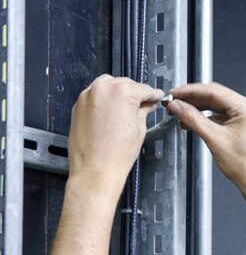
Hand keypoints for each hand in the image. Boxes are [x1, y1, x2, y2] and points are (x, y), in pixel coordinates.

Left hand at [68, 75, 163, 195]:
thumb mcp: (139, 129)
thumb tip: (147, 104)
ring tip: (125, 106)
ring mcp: (87, 95)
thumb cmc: (119, 153)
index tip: (158, 96)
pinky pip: (94, 95)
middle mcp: (103, 88)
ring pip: (107, 85)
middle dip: (134, 92)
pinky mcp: (78, 105)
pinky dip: (104, 99)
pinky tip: (110, 111)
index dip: (152, 94)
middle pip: (124, 83)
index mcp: (122, 92)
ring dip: (117, 92)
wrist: (94, 171)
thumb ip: (143, 111)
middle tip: (144, 103)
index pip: (142, 89)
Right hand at [168, 82, 245, 206]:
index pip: (213, 91)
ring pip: (218, 105)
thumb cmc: (244, 166)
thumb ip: (193, 119)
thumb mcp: (214, 139)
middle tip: (174, 102)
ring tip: (180, 111)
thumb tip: (177, 106)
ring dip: (199, 108)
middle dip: (193, 99)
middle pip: (216, 96)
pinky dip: (209, 116)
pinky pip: (224, 113)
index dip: (190, 91)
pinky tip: (194, 120)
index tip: (175, 93)